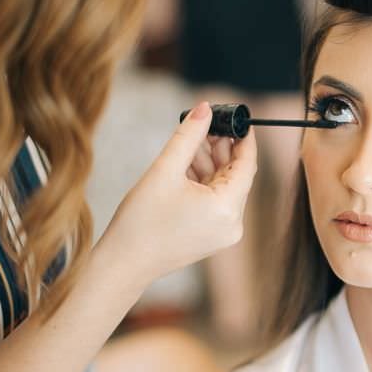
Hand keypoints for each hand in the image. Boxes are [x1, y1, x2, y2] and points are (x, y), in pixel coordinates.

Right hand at [103, 101, 257, 289]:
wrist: (124, 263)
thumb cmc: (141, 221)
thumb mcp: (165, 170)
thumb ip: (188, 136)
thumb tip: (206, 108)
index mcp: (227, 208)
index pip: (247, 164)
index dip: (242, 138)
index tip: (234, 118)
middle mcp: (233, 224)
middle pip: (236, 175)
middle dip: (221, 149)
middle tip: (205, 125)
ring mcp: (224, 233)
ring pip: (224, 187)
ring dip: (209, 164)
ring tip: (188, 146)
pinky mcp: (212, 236)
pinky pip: (216, 202)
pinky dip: (204, 183)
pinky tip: (185, 167)